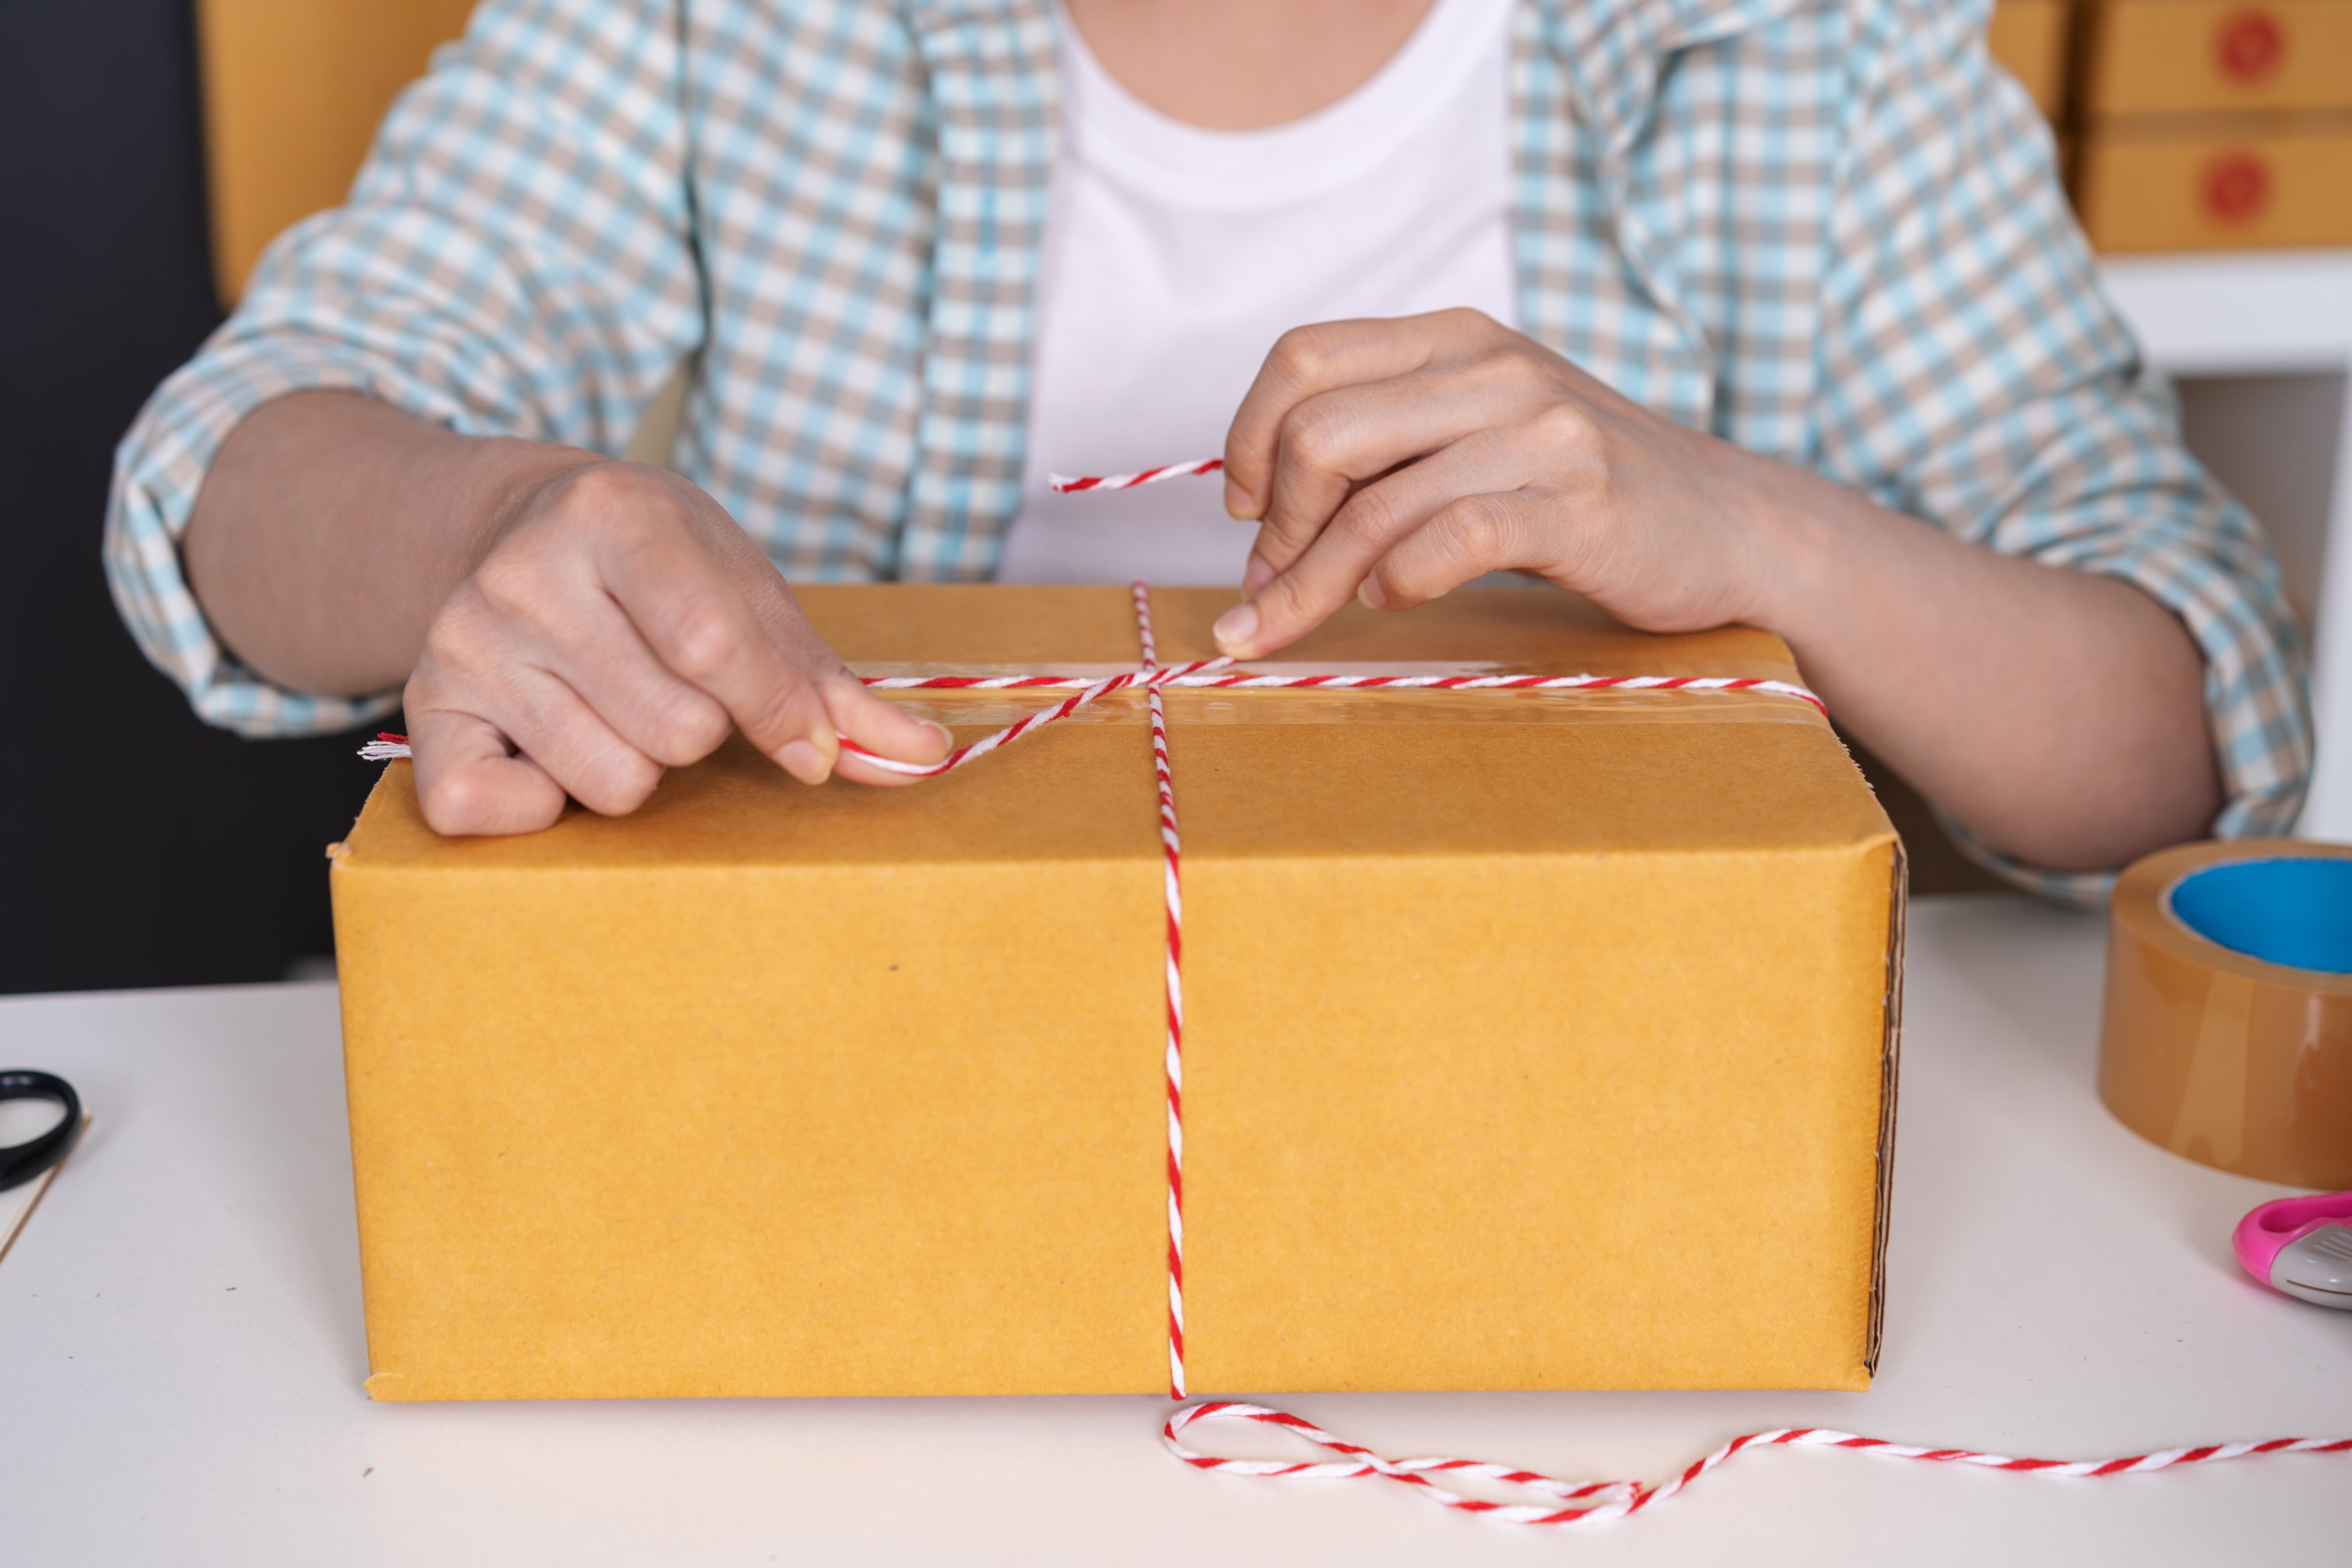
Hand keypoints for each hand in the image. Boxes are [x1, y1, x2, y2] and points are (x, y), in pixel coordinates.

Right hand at [404, 460, 947, 834]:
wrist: (520, 530)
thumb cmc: (656, 569)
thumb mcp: (746, 589)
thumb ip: (827, 680)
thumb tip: (921, 755)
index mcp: (613, 517)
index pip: (713, 645)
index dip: (778, 712)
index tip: (808, 743)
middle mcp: (522, 574)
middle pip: (674, 730)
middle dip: (701, 733)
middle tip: (670, 685)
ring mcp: (464, 643)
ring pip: (611, 783)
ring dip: (637, 767)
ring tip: (613, 706)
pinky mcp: (422, 710)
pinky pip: (489, 812)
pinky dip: (540, 804)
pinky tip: (549, 745)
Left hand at [1210, 309, 1786, 656]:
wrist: (1727, 525)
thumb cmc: (1578, 490)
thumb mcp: (1474, 434)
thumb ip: (1384, 449)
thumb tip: (1259, 516)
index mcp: (1452, 339)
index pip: (1303, 359)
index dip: (1248, 439)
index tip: (1246, 509)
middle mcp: (1491, 367)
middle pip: (1320, 434)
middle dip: (1274, 528)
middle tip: (1272, 585)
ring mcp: (1538, 431)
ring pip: (1372, 502)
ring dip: (1313, 580)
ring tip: (1297, 621)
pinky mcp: (1576, 504)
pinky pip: (1447, 541)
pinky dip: (1399, 582)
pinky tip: (1395, 600)